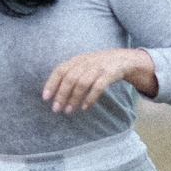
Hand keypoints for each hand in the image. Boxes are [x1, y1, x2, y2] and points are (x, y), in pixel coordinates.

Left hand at [42, 48, 158, 115]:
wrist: (125, 59)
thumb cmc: (100, 66)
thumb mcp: (84, 65)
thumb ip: (71, 74)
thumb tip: (54, 93)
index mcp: (77, 60)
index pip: (60, 70)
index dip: (51, 83)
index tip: (45, 98)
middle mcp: (86, 62)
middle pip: (70, 78)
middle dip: (61, 95)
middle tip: (56, 109)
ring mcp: (98, 67)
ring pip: (82, 83)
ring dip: (74, 98)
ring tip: (68, 111)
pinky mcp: (110, 74)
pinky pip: (98, 86)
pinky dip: (90, 97)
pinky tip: (85, 107)